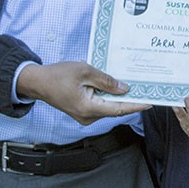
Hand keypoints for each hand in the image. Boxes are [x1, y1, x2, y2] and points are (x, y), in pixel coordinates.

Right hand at [16, 61, 150, 124]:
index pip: (118, 109)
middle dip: (130, 100)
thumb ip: (106, 81)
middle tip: (147, 90)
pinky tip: (117, 87)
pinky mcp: (82, 111)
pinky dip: (109, 97)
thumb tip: (124, 89)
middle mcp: (88, 116)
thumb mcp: (85, 71)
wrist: (37, 82)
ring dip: (119, 98)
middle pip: (114, 109)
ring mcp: (84, 116)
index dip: (136, 105)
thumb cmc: (58, 75)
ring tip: (136, 87)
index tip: (151, 102)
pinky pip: (100, 105)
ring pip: (107, 107)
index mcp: (89, 108)